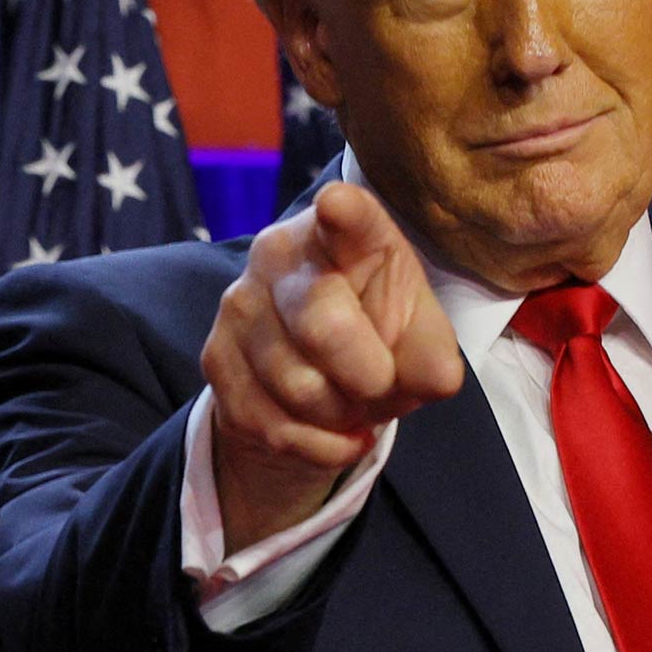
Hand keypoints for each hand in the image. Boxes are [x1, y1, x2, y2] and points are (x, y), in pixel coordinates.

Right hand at [200, 182, 463, 552]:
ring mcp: (239, 303)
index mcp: (347, 234)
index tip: (336, 205)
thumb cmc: (378, 337)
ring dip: (340, 414)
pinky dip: (316, 445)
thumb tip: (436, 379)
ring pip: (298, 387)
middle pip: (323, 325)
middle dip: (367, 377)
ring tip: (350, 401)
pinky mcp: (215, 356)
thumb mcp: (419, 338)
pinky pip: (273, 424)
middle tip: (378, 383)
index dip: (343, 213)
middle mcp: (280, 254)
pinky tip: (331, 430)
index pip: (347, 218)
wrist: (316, 382)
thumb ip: (432, 355)